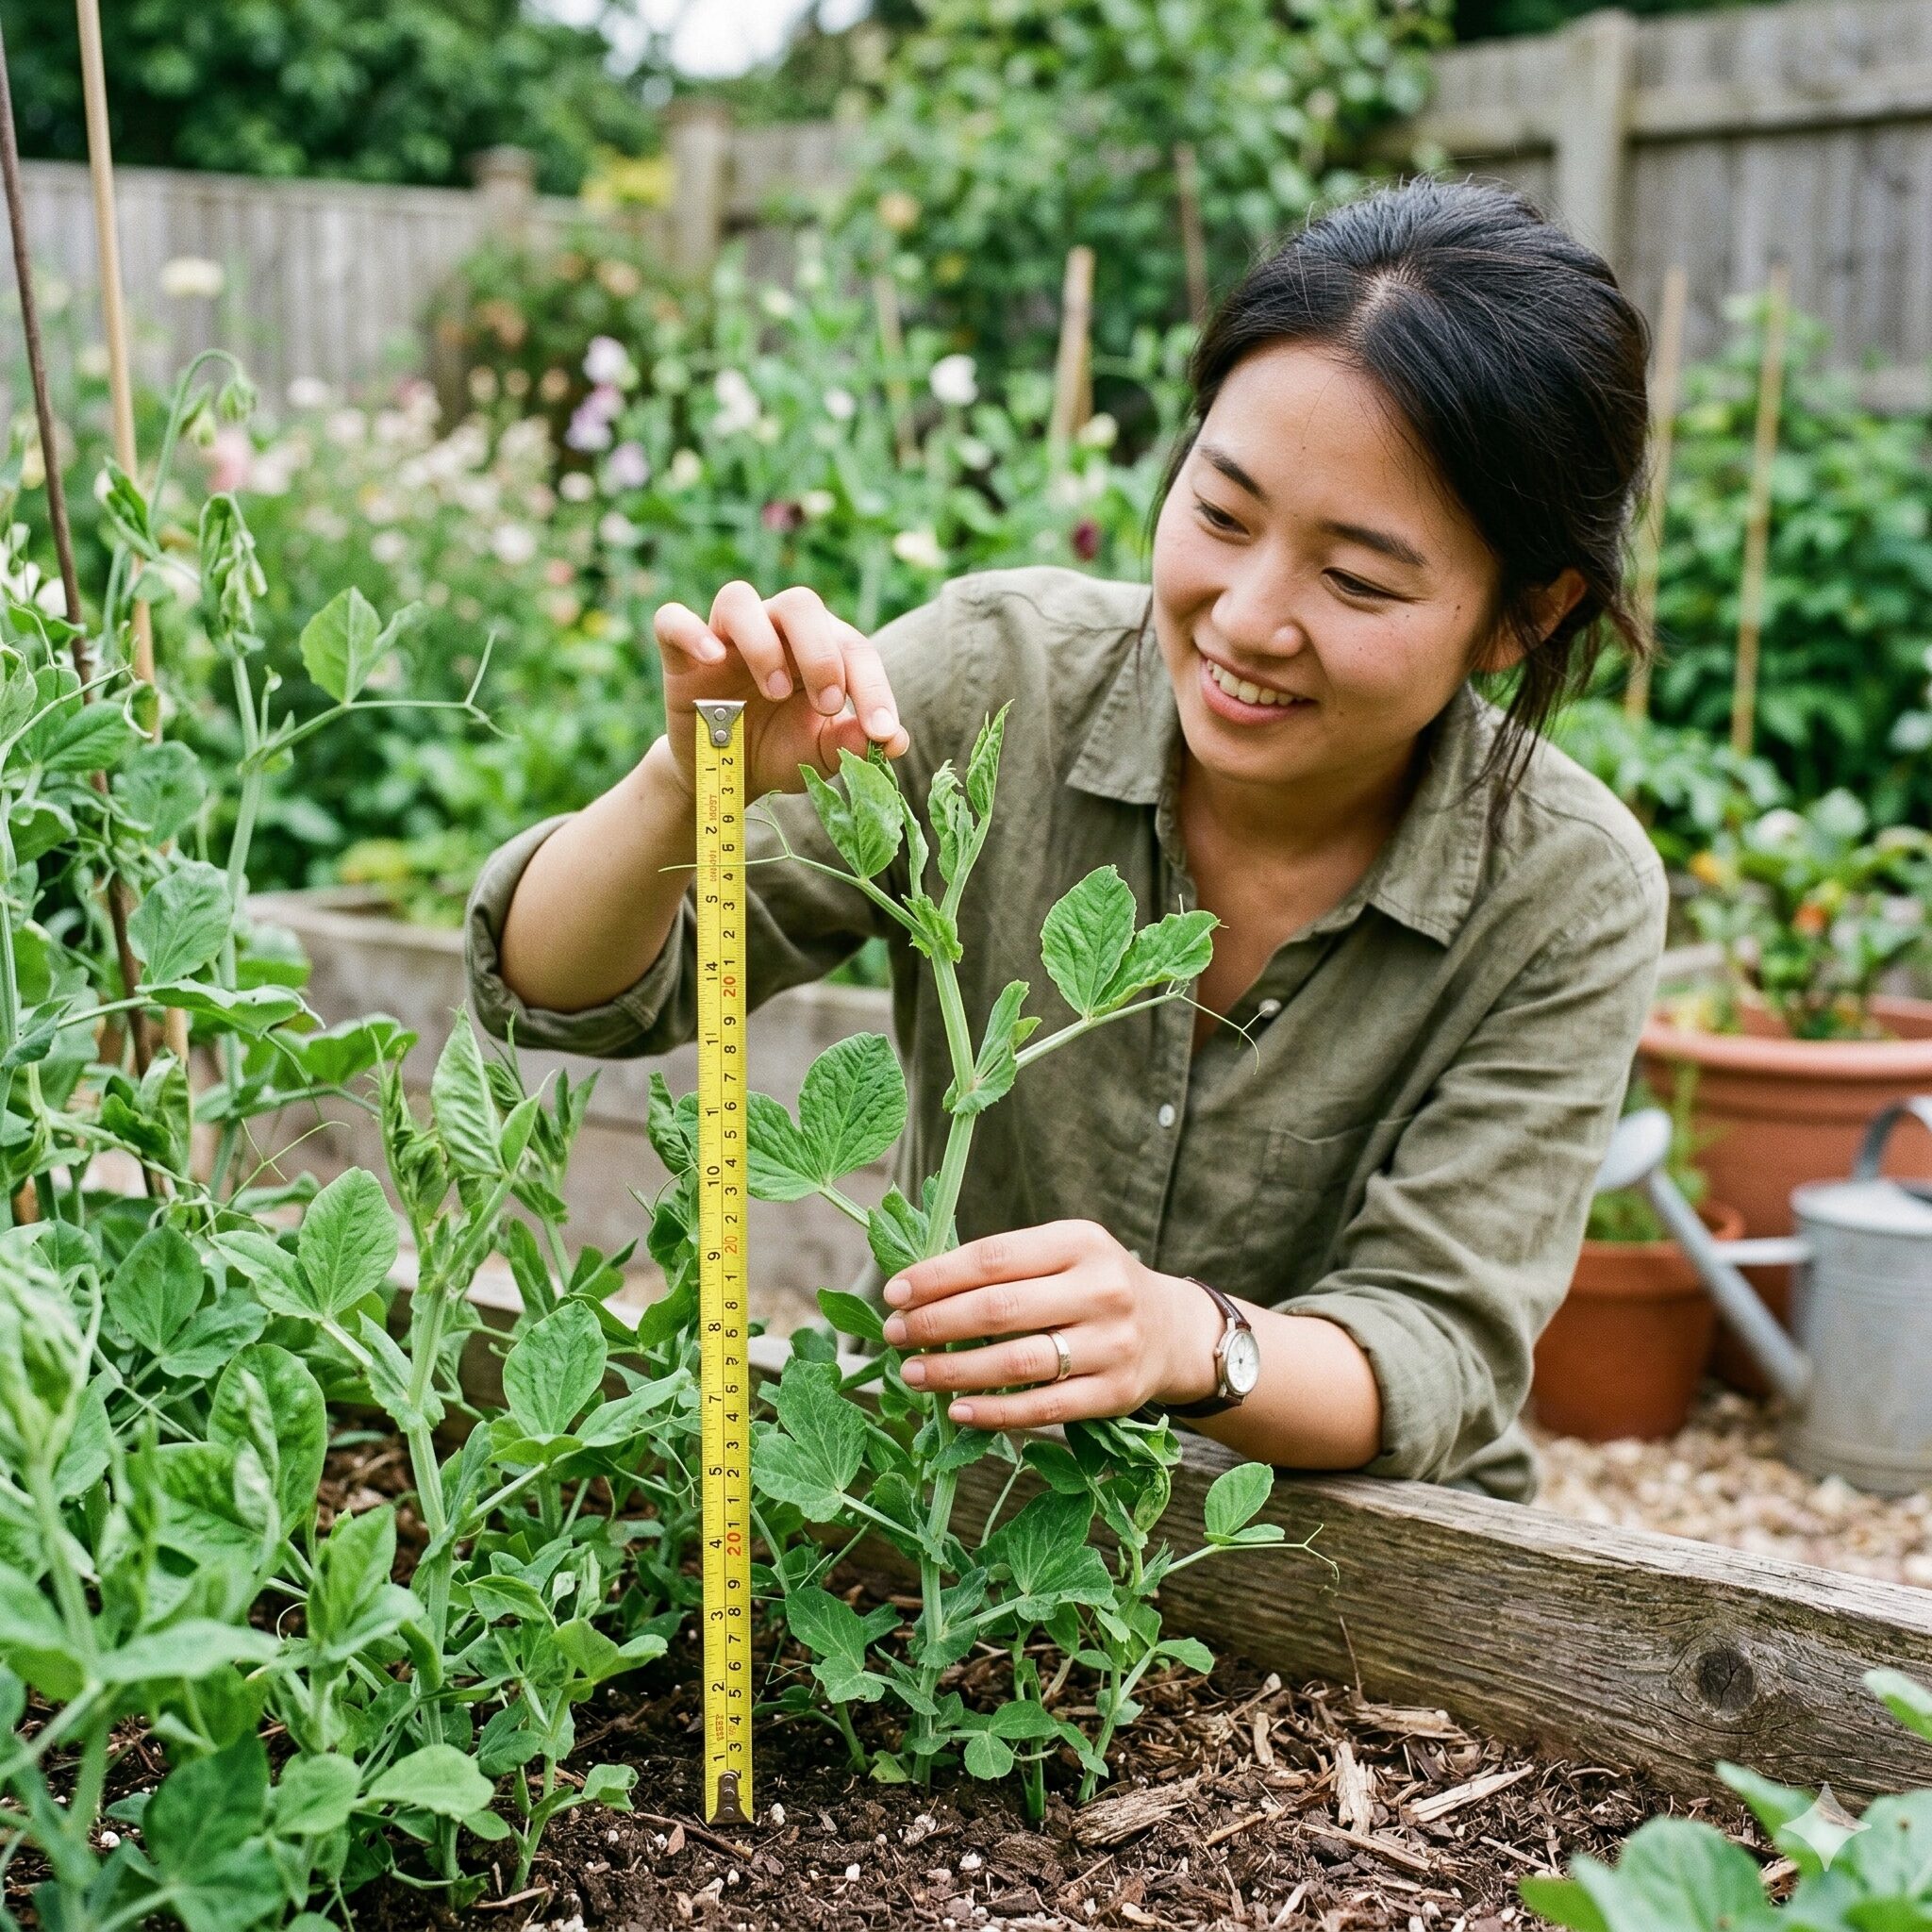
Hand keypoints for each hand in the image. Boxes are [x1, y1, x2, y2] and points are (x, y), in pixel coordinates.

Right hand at [651, 581, 909, 802]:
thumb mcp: (819, 754)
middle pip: (800, 604)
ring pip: (739, 599)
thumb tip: (895, 741)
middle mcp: (775, 629)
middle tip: (828, 705)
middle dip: (821, 654)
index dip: (873, 686)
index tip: (881, 730)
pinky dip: (690, 631)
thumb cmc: (779, 751)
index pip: (853, 647)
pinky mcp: (680, 653)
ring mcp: (725, 636)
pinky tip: (711, 658)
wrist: (724, 776)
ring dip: (763, 643)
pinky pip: (673, 620)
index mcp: (819, 647)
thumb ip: (853, 742)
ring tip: (774, 691)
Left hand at [880, 1220, 1227, 1430]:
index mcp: (1079, 1242)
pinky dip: (993, 1412)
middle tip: (893, 1333)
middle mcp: (1101, 1289)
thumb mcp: (1063, 1254)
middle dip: (935, 1323)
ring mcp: (1112, 1344)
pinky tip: (957, 1409)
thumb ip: (1004, 1266)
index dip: (936, 1277)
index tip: (894, 1293)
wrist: (1172, 1330)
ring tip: (913, 1371)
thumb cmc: (1092, 1287)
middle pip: (999, 1309)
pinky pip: (1043, 1408)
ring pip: (1017, 1362)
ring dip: (953, 1370)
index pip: (993, 1258)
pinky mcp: (1115, 1393)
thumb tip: (916, 1291)